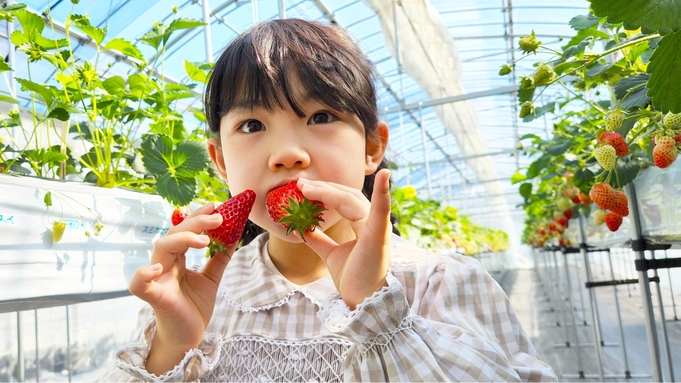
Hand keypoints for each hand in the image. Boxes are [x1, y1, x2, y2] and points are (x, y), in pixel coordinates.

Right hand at [128, 203, 234, 373]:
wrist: (188, 338)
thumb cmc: (194, 308)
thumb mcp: (211, 279)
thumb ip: (218, 258)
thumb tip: (233, 236)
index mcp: (177, 259)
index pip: (185, 231)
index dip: (198, 217)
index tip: (216, 205)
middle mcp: (165, 265)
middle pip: (173, 234)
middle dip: (196, 222)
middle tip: (219, 217)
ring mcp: (158, 279)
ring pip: (160, 248)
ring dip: (182, 239)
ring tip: (204, 240)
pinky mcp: (154, 298)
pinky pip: (139, 284)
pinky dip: (143, 274)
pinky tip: (157, 268)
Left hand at [298, 169, 391, 308]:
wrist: (361, 301)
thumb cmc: (353, 278)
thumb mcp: (330, 254)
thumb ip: (319, 239)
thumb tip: (302, 228)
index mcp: (363, 225)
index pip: (344, 200)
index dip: (324, 191)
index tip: (303, 187)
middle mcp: (372, 223)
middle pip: (347, 196)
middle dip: (322, 188)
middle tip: (300, 184)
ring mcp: (377, 228)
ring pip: (351, 201)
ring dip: (328, 191)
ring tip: (306, 187)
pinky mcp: (378, 236)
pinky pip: (381, 211)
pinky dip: (383, 193)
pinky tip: (385, 175)